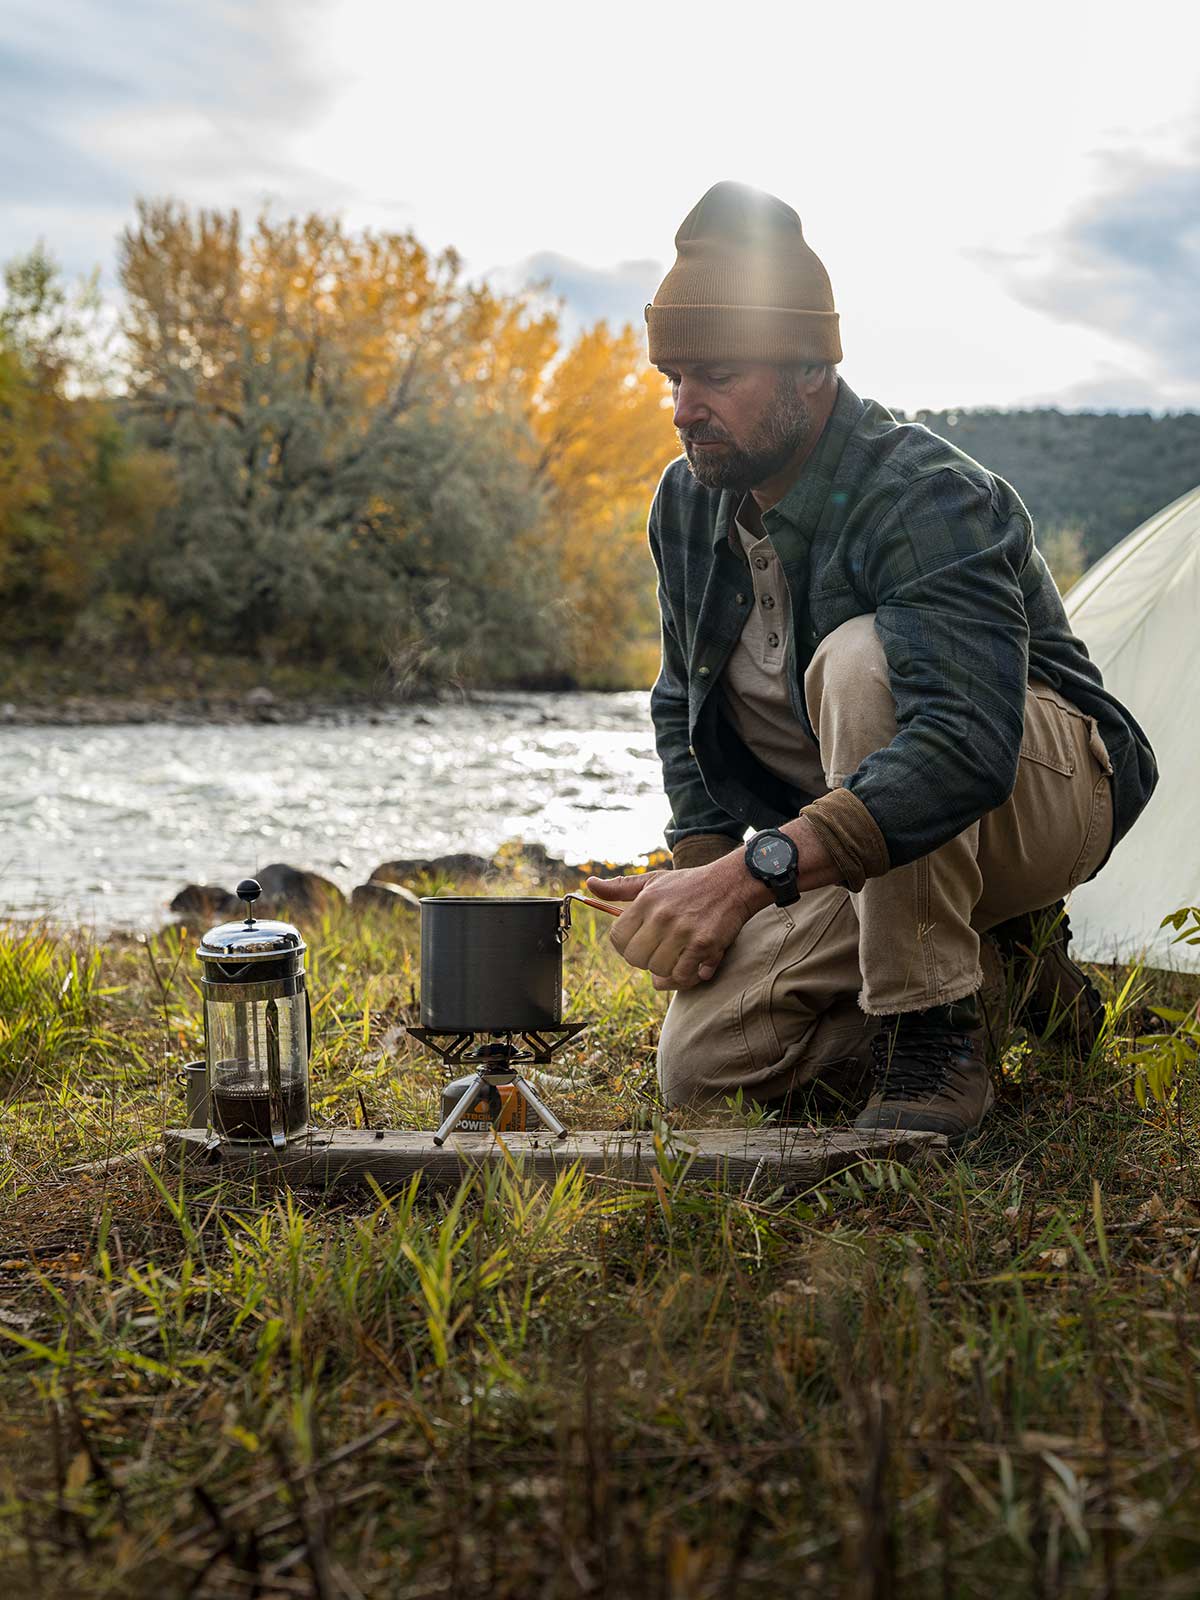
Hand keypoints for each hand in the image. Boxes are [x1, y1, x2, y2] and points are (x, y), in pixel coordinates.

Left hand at [584, 855, 762, 986]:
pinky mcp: (703, 944)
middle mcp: (661, 916)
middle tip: (660, 952)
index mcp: (646, 901)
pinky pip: (683, 975)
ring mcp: (682, 931)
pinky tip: (696, 964)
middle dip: (645, 960)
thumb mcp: (653, 881)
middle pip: (635, 958)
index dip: (626, 947)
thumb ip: (620, 887)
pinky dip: (687, 976)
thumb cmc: (689, 884)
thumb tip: (589, 885)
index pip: (617, 938)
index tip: (640, 943)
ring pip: (657, 970)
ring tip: (678, 958)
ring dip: (667, 970)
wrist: (732, 883)